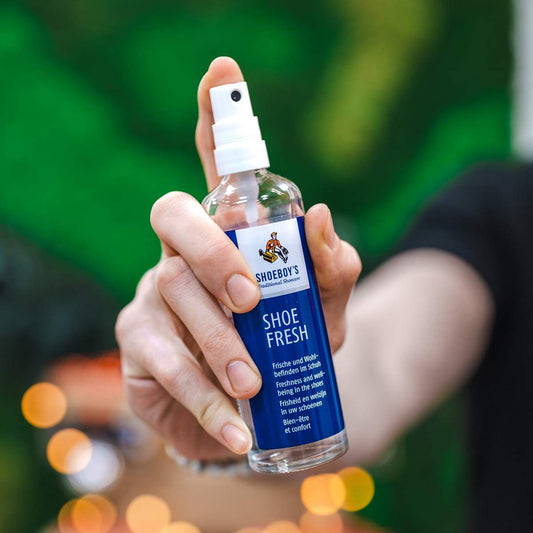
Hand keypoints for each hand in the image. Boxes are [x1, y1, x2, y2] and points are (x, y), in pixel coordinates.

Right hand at [115, 57, 360, 459]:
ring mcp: (154, 293)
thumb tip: (321, 215)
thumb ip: (333, 269)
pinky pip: (161, 359)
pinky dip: (201, 392)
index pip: (216, 164)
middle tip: (251, 298)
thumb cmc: (289, 347)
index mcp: (230, 233)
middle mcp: (184, 252)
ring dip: (219, 341)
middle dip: (212, 251)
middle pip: (174, 216)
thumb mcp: (325, 312)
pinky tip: (234, 424)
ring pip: (172, 294)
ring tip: (254, 381)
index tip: (223, 68)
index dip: (215, 115)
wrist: (260, 410)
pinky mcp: (138, 342)